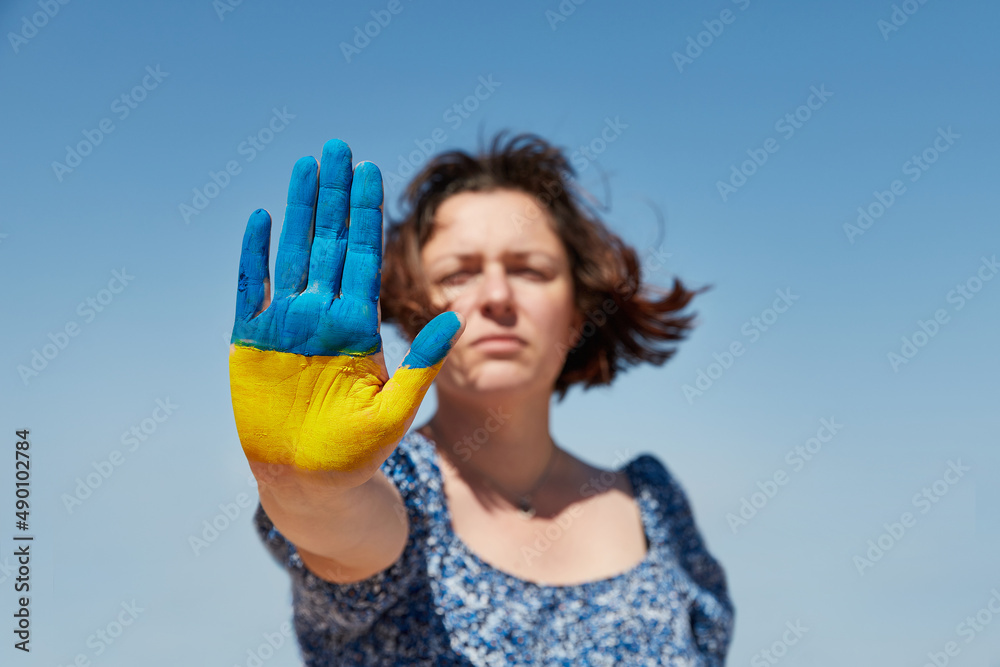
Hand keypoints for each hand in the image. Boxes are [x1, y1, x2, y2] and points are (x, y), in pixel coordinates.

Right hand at [228, 139, 461, 475]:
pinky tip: (262, 220)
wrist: (310, 485)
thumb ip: (423, 363)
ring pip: (294, 254)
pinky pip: (251, 290)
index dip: (367, 215)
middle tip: (337, 147)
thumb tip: (459, 317)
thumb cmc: (357, 454)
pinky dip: (255, 256)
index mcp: (359, 328)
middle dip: (335, 196)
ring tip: (306, 167)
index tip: (372, 172)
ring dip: (300, 211)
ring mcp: (286, 326)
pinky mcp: (251, 342)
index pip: (364, 259)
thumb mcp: (395, 409)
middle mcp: (323, 317)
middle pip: (330, 244)